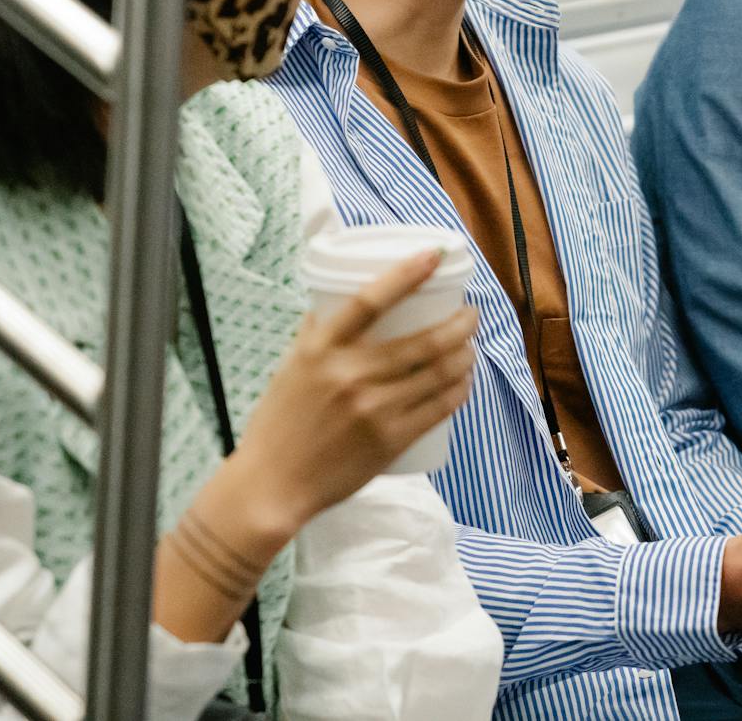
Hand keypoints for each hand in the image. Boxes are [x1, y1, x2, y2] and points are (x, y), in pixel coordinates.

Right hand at [225, 248, 480, 551]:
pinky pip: (438, 408)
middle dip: (460, 323)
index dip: (407, 273)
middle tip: (470, 315)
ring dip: (464, 355)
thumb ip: (316, 333)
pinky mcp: (389, 440)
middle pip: (423, 341)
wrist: (272, 485)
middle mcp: (350, 374)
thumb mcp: (290, 367)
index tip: (434, 256)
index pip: (369, 299)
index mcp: (321, 349)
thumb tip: (335, 300)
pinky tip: (465, 381)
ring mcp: (373, 408)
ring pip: (438, 373)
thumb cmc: (279, 422)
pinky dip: (459, 390)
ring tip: (469, 346)